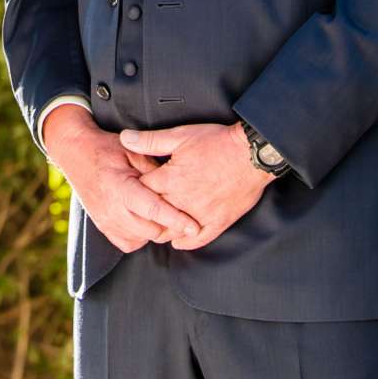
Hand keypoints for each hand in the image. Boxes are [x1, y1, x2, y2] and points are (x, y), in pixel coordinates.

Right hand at [43, 104, 198, 254]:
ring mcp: (106, 221)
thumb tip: (176, 184)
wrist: (76, 153)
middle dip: (169, 225)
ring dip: (155, 230)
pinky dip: (140, 235)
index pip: (153, 210)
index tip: (194, 226)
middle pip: (151, 230)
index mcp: (120, 187)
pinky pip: (129, 243)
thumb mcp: (132, 150)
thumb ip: (154, 168)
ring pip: (142, 238)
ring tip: (162, 214)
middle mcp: (112, 209)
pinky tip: (144, 220)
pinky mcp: (103, 227)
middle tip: (181, 213)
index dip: (175, 219)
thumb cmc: (106, 149)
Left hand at [119, 120, 273, 249]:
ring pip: (173, 232)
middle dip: (144, 214)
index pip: (142, 192)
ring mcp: (200, 215)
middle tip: (137, 213)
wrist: (252, 155)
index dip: (134, 189)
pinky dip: (186, 242)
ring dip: (162, 230)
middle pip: (154, 215)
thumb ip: (150, 140)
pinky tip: (178, 241)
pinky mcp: (218, 223)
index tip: (130, 188)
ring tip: (155, 227)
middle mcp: (182, 202)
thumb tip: (125, 138)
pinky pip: (198, 240)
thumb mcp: (181, 135)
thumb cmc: (217, 142)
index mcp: (170, 180)